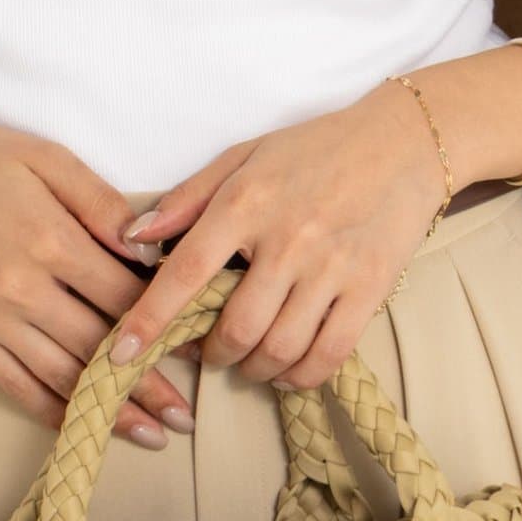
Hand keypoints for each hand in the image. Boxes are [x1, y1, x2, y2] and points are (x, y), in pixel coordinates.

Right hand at [0, 117, 199, 446]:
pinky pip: (17, 385)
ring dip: (110, 410)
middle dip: (150, 383)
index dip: (165, 318)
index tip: (196, 338)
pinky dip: (52, 412)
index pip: (123, 292)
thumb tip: (146, 246)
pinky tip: (82, 428)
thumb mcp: (43, 157)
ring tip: (152, 433)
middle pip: (100, 346)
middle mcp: (23, 288)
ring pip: (63, 376)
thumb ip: (98, 200)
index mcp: (49, 239)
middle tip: (188, 416)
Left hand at [110, 84, 448, 390]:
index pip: (187, 272)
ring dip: (253, 370)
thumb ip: (186, 199)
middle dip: (212, 354)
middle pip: (236, 327)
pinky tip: (287, 370)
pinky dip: (300, 376)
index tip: (121, 353)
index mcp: (246, 201)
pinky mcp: (370, 289)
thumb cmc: (312, 149)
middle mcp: (286, 238)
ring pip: (279, 348)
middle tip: (207, 352)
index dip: (149, 318)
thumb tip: (132, 236)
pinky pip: (327, 354)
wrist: (399, 144)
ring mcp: (331, 267)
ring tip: (246, 362)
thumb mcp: (242, 157)